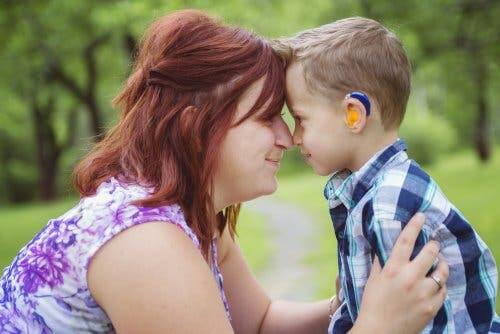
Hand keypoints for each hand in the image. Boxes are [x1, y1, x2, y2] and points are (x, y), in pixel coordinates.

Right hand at [352, 213, 448, 333]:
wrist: (379, 331)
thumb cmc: (372, 304)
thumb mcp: (373, 280)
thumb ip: (380, 262)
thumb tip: (383, 247)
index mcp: (393, 269)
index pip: (405, 241)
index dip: (415, 225)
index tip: (422, 216)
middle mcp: (410, 278)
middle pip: (430, 252)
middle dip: (433, 245)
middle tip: (433, 244)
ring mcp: (423, 293)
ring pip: (441, 271)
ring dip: (441, 265)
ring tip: (438, 264)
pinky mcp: (432, 306)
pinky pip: (443, 290)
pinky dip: (440, 285)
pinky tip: (436, 284)